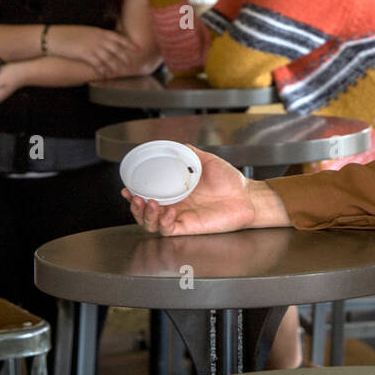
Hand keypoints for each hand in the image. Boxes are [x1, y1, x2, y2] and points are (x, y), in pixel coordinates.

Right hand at [47, 24, 138, 75]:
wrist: (54, 37)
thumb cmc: (68, 34)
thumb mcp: (85, 31)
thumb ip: (97, 36)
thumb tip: (105, 41)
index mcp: (99, 31)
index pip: (118, 37)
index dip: (129, 43)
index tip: (137, 48)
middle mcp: (98, 39)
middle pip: (116, 49)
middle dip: (125, 57)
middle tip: (131, 64)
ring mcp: (92, 46)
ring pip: (108, 58)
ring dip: (115, 66)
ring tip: (119, 72)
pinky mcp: (84, 54)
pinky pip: (97, 64)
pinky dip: (102, 70)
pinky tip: (105, 75)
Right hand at [122, 146, 258, 235]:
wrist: (247, 195)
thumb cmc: (230, 181)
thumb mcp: (206, 161)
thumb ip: (190, 154)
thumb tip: (176, 145)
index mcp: (176, 193)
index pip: (148, 197)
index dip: (134, 195)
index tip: (127, 188)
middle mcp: (176, 207)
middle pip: (145, 214)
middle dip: (134, 208)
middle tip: (134, 198)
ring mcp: (181, 218)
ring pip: (152, 224)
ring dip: (145, 215)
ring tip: (148, 203)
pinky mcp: (189, 228)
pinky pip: (170, 230)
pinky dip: (165, 222)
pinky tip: (170, 211)